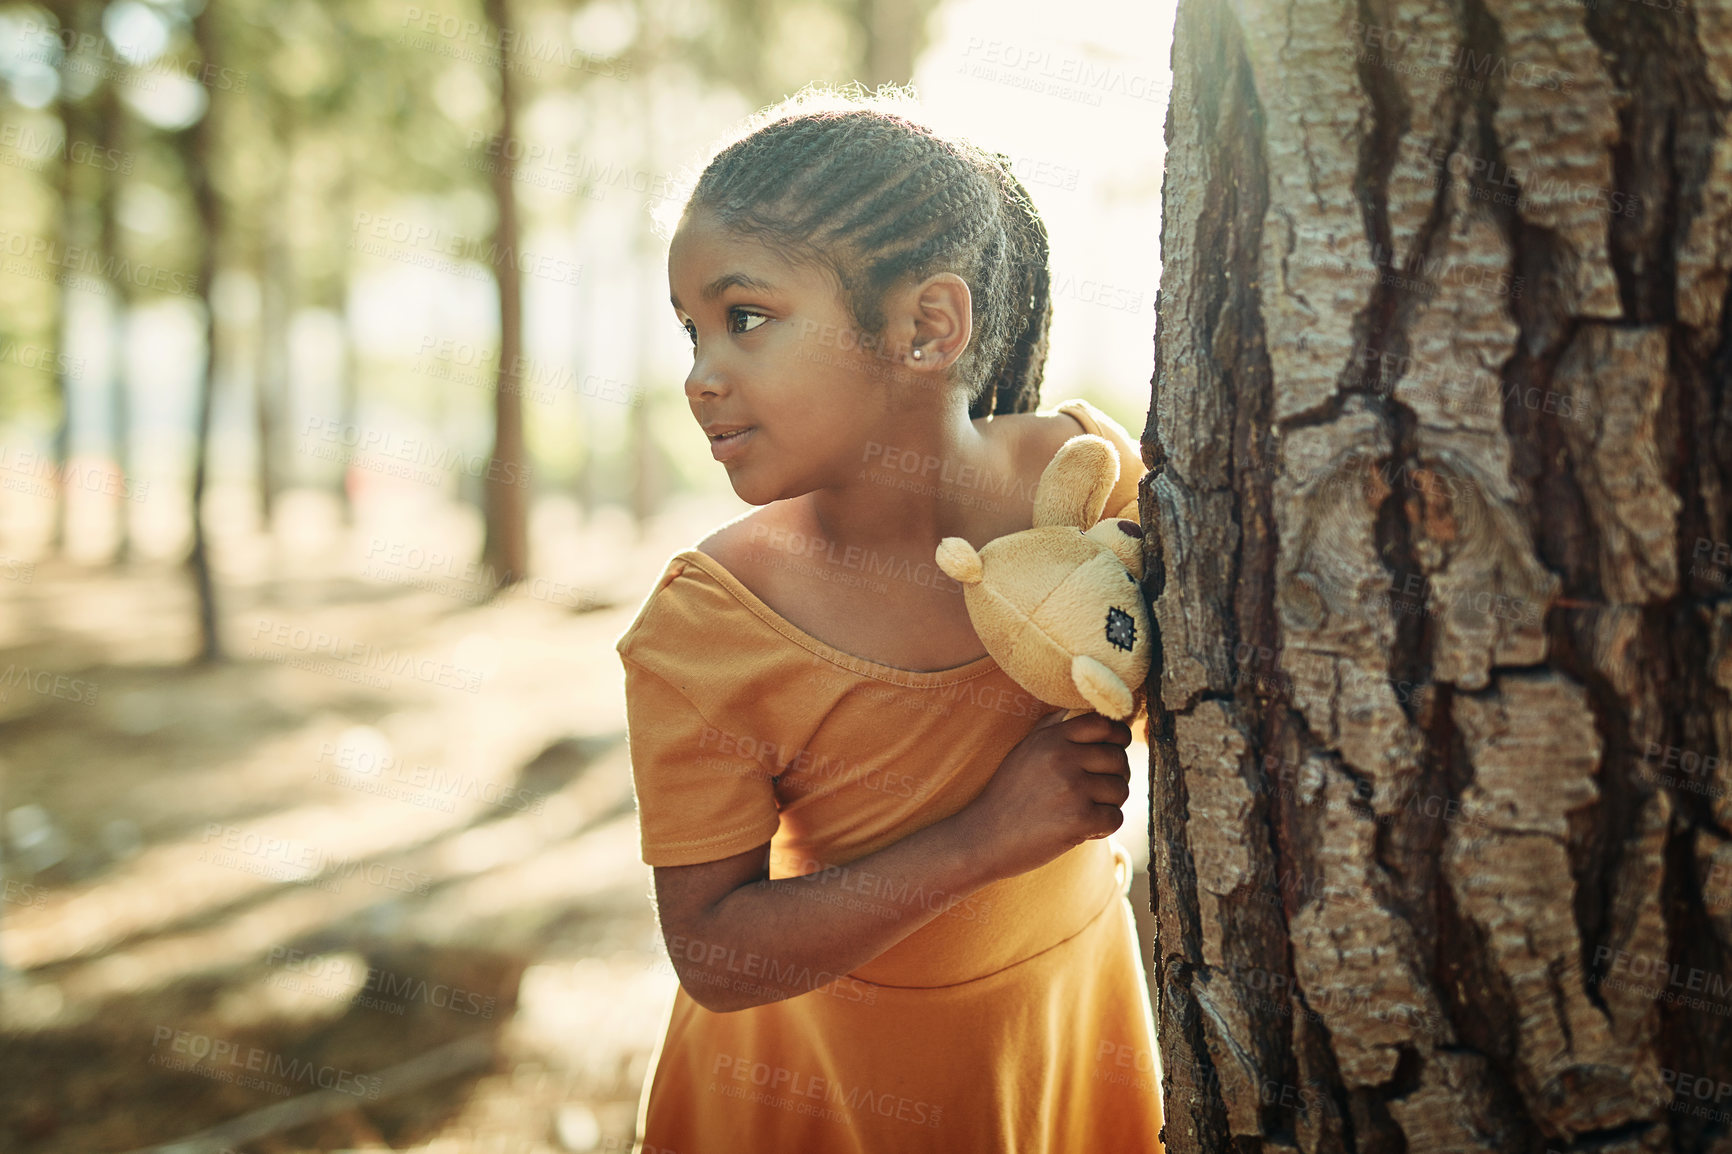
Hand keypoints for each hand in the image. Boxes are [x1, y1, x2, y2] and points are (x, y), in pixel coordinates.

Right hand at [954, 708, 1132, 880]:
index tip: (1116, 750)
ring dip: (1110, 804)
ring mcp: (1072, 788)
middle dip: (1116, 776)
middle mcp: (1062, 758)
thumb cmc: (1007, 794)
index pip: (1104, 724)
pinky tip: (1083, 828)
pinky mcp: (1078, 819)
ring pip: (1121, 790)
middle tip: (1098, 790)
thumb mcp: (1024, 751)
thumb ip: (1052, 727)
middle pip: (1119, 758)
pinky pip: (1115, 818)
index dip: (1118, 737)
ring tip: (1086, 809)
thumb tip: (1080, 708)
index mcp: (1052, 739)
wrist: (985, 836)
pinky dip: (1104, 827)